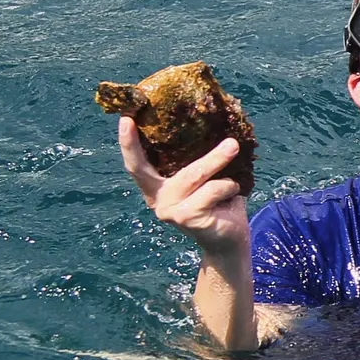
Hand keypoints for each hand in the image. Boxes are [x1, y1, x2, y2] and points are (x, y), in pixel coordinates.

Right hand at [116, 119, 248, 256]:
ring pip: (193, 174)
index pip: (137, 164)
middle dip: (155, 142)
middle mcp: (158, 198)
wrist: (228, 240)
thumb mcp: (205, 177)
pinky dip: (228, 185)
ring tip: (233, 147)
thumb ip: (201, 157)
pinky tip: (232, 193)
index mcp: (156, 186)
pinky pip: (212, 189)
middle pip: (160, 166)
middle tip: (172, 122)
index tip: (126, 119)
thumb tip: (218, 126)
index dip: (128, 143)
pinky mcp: (186, 217)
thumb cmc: (217, 202)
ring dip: (217, 158)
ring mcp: (169, 210)